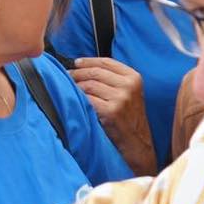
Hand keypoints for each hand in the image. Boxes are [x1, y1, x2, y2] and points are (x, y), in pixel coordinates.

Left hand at [70, 58, 156, 175]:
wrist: (137, 142)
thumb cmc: (128, 117)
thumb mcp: (129, 93)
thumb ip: (113, 79)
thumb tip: (84, 67)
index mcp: (134, 77)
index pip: (106, 62)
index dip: (88, 61)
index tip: (76, 63)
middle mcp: (128, 85)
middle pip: (95, 72)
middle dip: (77, 73)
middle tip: (67, 75)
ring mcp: (120, 98)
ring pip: (89, 85)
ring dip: (76, 86)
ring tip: (69, 88)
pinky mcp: (111, 111)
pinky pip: (87, 99)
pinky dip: (79, 98)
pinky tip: (75, 100)